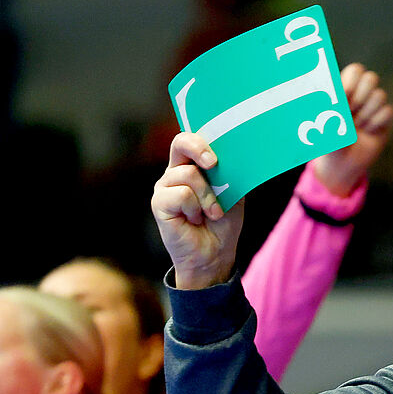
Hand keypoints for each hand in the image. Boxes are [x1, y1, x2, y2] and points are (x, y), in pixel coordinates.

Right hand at [150, 133, 242, 291]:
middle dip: (200, 149)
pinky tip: (194, 220)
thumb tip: (232, 155)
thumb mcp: (233, 193)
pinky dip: (195, 208)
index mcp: (192, 165)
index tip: (219, 152)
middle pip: (181, 142)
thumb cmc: (222, 224)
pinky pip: (182, 194)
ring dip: (207, 196)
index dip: (203, 139)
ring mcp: (165, 187)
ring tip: (211, 213)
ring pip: (188, 174)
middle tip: (214, 164)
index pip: (192, 140)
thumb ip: (228, 172)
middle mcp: (175, 172)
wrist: (214, 254)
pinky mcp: (159, 203)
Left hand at [311, 63, 392, 196]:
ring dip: (366, 114)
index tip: (344, 97)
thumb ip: (329, 104)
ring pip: (380, 95)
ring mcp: (373, 107)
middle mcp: (360, 95)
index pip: (355, 70)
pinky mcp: (384, 120)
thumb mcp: (323, 122)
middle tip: (350, 113)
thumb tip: (336, 91)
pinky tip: (368, 132)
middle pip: (371, 78)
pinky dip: (376, 123)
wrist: (342, 165)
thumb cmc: (328, 141)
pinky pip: (388, 111)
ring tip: (357, 127)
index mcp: (344, 90)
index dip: (352, 81)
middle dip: (360, 97)